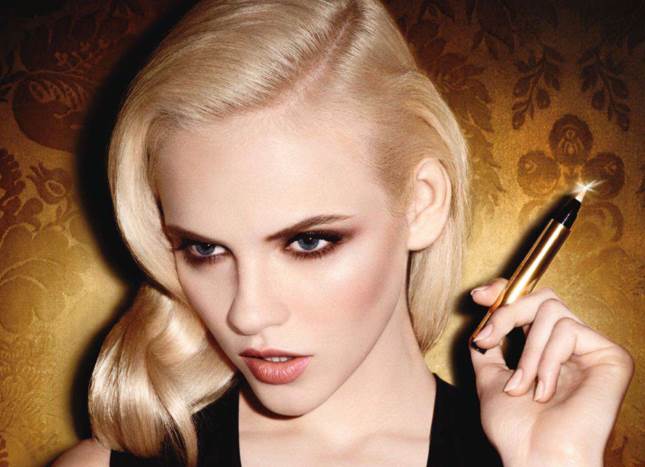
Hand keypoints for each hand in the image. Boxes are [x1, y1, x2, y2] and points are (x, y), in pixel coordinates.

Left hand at [469, 278, 633, 466]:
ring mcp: (592, 350)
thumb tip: (483, 317)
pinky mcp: (612, 357)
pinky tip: (545, 391)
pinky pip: (568, 331)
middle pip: (542, 298)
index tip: (477, 296)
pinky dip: (547, 360)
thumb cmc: (516, 430)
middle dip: (507, 314)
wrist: (537, 458)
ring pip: (550, 312)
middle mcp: (573, 347)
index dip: (506, 292)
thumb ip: (488, 345)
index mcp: (548, 350)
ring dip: (526, 352)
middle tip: (488, 340)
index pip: (532, 303)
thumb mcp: (489, 377)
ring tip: (522, 387)